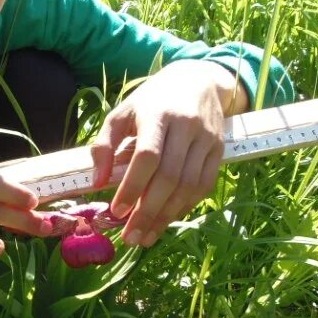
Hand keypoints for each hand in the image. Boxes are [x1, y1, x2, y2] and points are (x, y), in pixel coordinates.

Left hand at [89, 61, 246, 247]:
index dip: (133, 186)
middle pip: (169, 177)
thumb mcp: (122, 113)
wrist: (198, 81)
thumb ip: (104, 145)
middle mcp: (186, 126)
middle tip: (131, 237)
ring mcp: (206, 139)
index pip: (147, 156)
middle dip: (148, 212)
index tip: (117, 211)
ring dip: (166, 216)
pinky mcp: (219, 150)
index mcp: (157, 114)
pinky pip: (204, 186)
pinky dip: (185, 206)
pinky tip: (167, 219)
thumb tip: (98, 182)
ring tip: (146, 237)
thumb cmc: (151, 101)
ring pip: (188, 186)